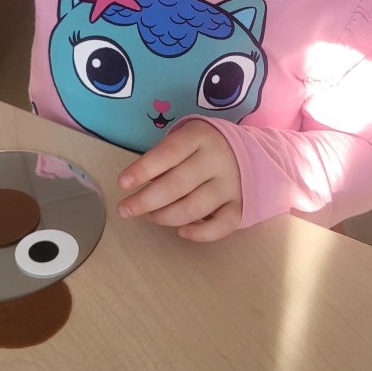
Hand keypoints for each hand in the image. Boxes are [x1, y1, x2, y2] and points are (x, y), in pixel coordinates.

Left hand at [116, 120, 242, 241]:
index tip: (122, 183)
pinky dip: (200, 234)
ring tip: (151, 216)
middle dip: (145, 201)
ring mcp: (232, 183)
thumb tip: (139, 187)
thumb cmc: (204, 148)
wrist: (250, 154)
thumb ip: (165, 159)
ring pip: (194, 207)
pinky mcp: (241, 205)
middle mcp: (218, 159)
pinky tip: (181, 231)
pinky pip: (221, 226)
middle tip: (125, 210)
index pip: (168, 152)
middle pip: (177, 184)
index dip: (143, 169)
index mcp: (200, 136)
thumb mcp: (186, 139)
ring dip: (166, 217)